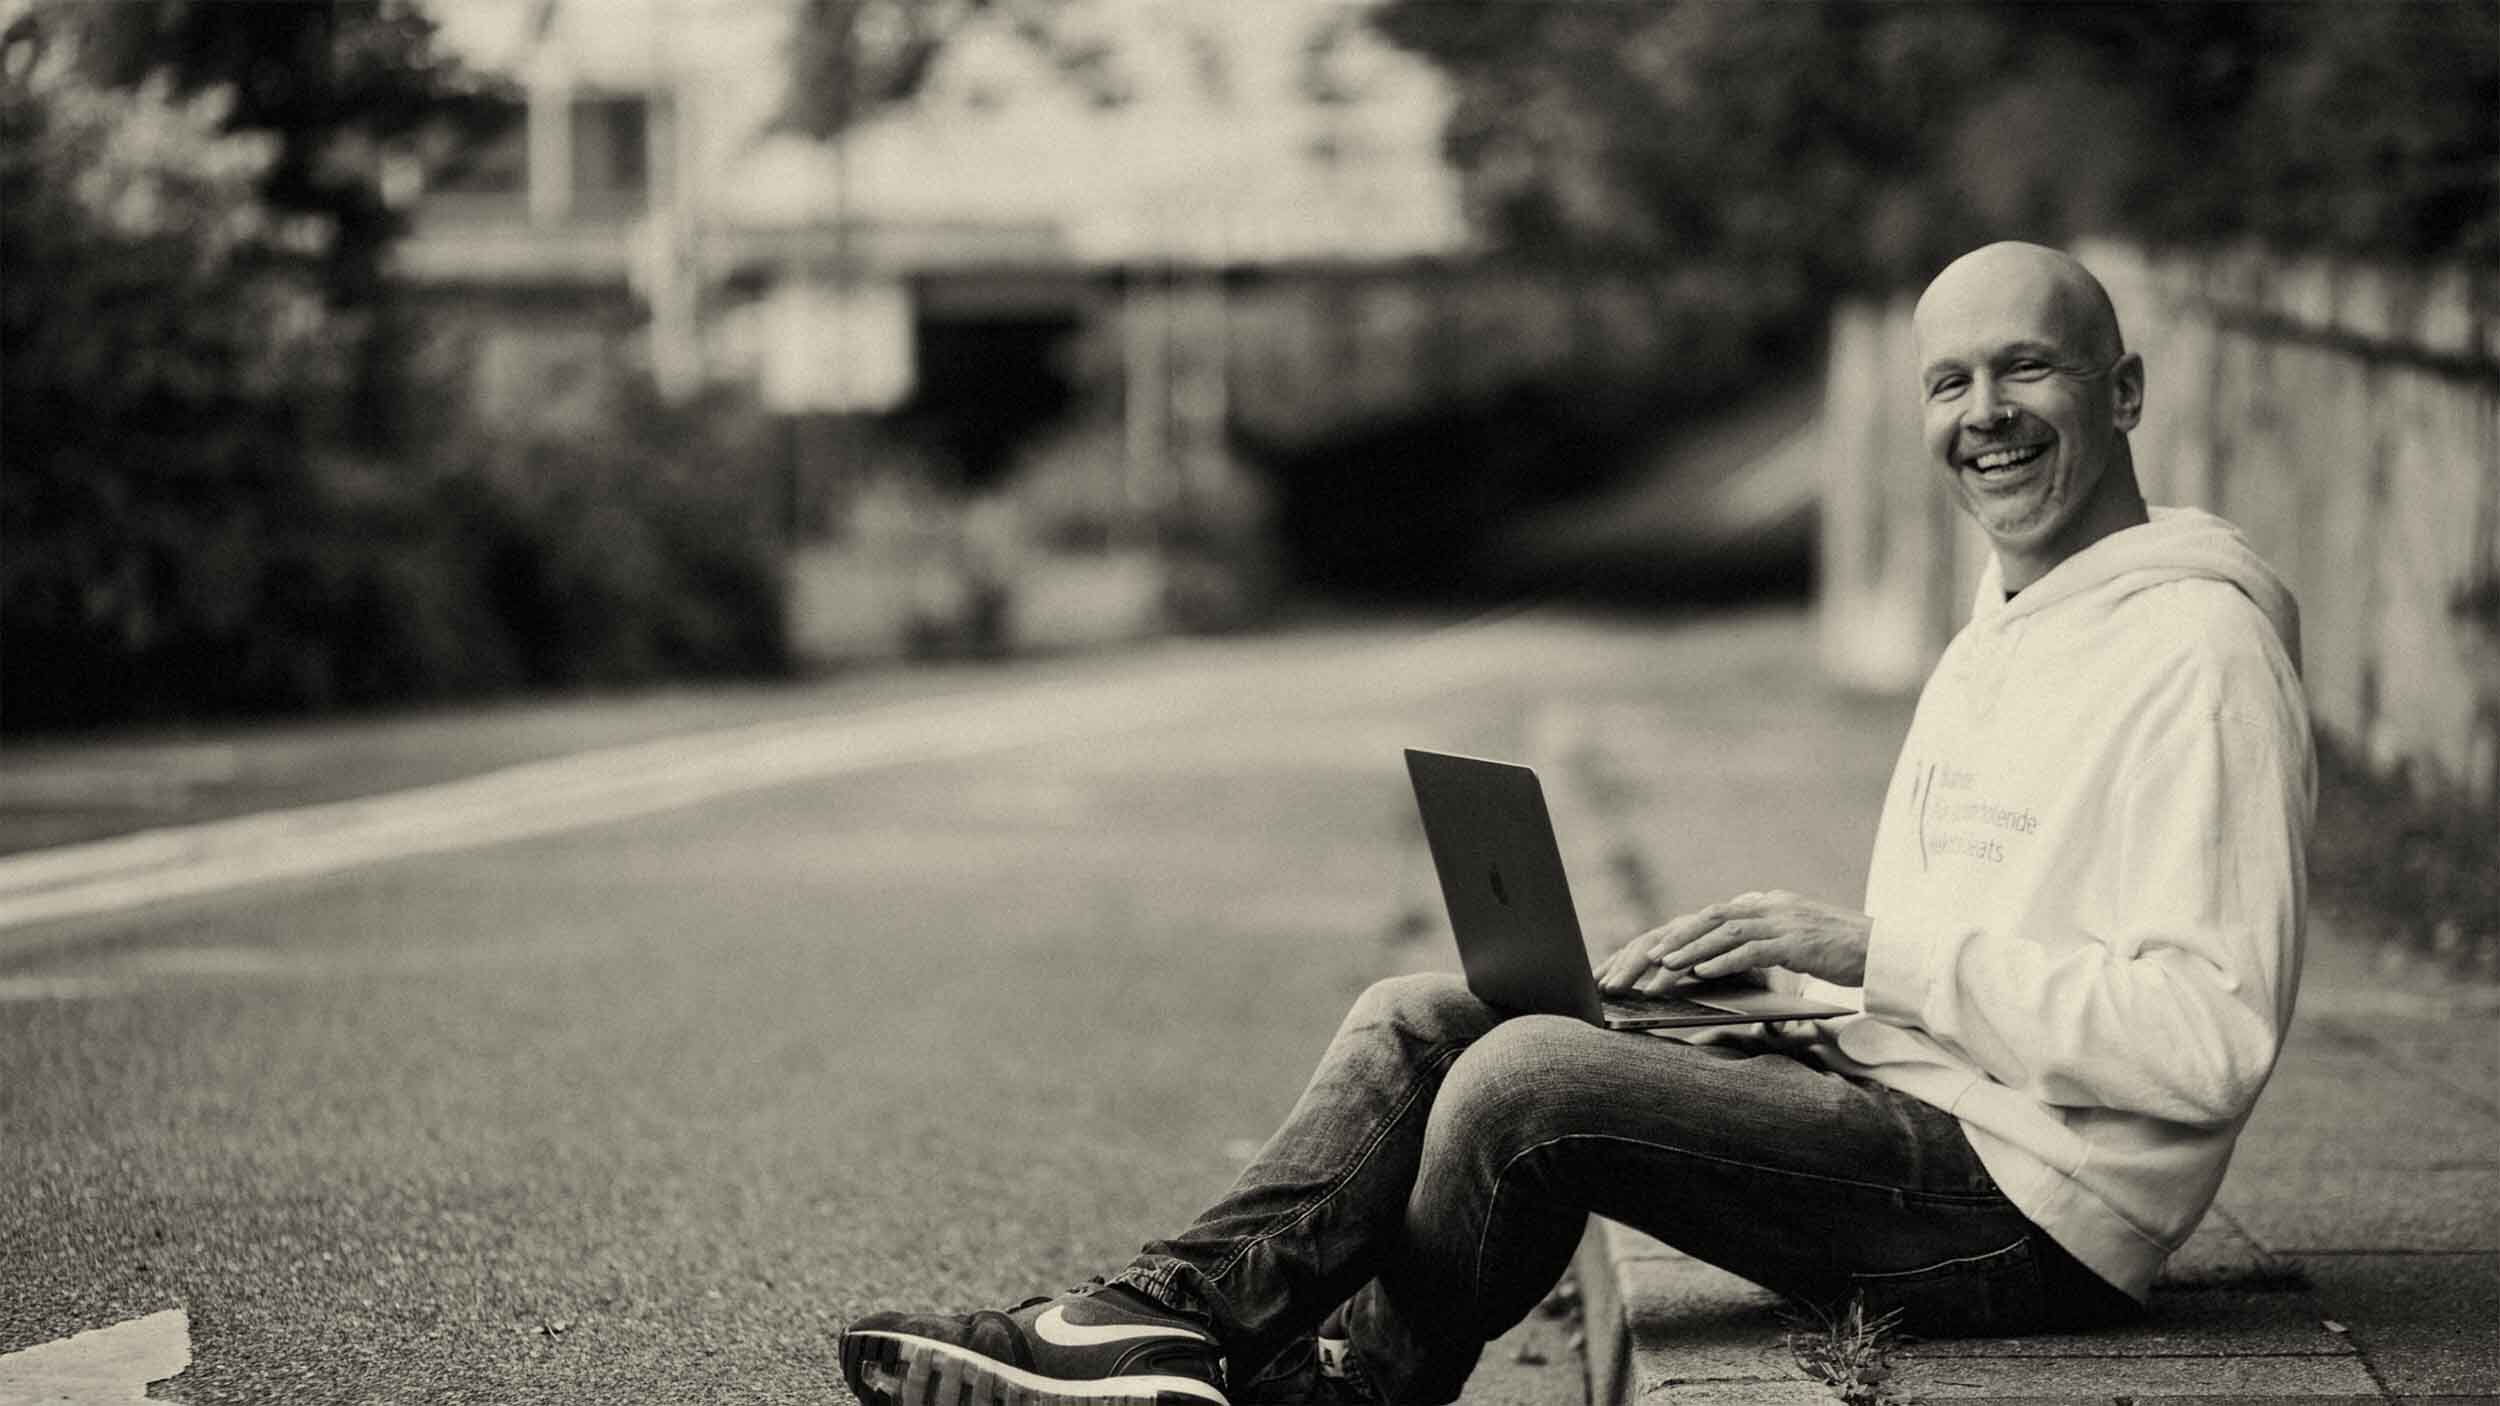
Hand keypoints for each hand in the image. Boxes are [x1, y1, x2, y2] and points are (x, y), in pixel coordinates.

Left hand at [1601, 890, 1871, 991]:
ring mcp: (1782, 920)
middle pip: (1705, 920)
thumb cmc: (1840, 953)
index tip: (1640, 956)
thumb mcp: (1791, 945)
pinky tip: (1698, 972)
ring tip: (1658, 966)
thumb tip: (1715, 965)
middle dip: (1668, 942)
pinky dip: (1720, 960)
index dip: (1672, 935)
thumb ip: (1756, 947)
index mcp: (1764, 905)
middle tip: (1639, 963)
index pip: (1708, 917)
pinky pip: (1750, 949)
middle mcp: (1768, 905)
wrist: (1887, 950)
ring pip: (1722, 931)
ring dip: (1687, 950)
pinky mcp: (1797, 940)